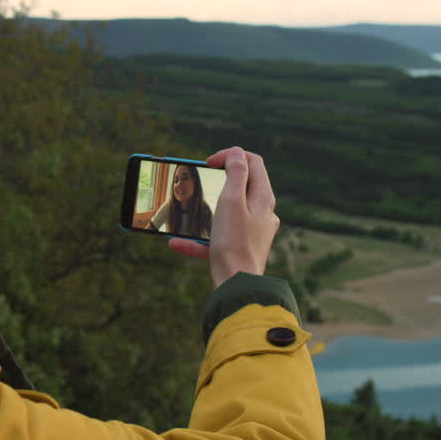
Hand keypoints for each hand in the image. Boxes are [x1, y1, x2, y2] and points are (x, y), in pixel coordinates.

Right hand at [168, 147, 279, 287]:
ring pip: (227, 211)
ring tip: (185, 214)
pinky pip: (219, 236)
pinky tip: (177, 243)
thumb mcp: (231, 201)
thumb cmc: (233, 244)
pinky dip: (200, 237)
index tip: (208, 162)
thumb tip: (237, 153)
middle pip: (242, 185)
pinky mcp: (241, 248)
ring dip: (204, 211)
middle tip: (199, 182)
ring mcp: (253, 231)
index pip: (253, 162)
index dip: (230, 155)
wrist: (237, 286)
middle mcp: (263, 213)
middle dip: (217, 180)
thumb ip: (235, 174)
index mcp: (263, 198)